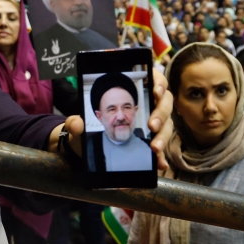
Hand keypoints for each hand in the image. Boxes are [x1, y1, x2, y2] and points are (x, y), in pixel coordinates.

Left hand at [54, 68, 173, 169]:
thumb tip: (76, 124)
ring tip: (154, 147)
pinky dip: (162, 156)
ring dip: (163, 136)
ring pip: (167, 125)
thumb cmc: (87, 130)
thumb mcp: (80, 126)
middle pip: (164, 103)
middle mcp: (147, 107)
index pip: (154, 80)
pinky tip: (160, 163)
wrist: (86, 149)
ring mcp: (152, 125)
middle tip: (152, 125)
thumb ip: (76, 123)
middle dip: (161, 113)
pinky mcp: (151, 143)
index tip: (155, 91)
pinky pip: (161, 148)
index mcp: (132, 94)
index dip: (158, 82)